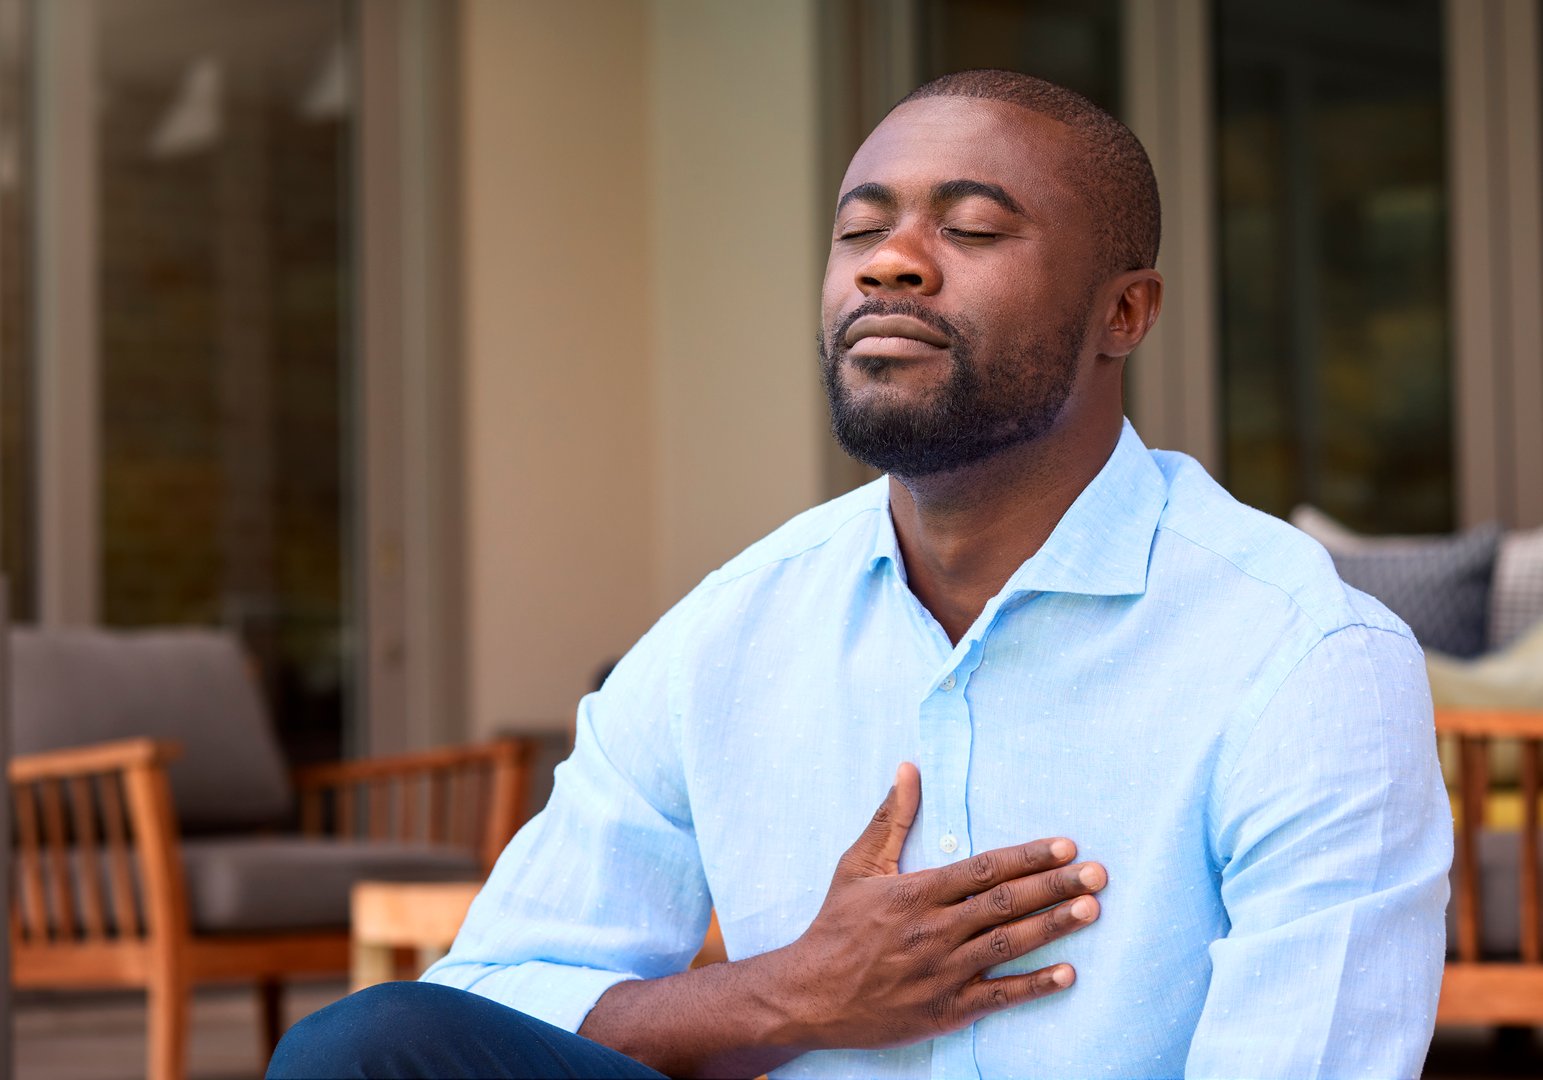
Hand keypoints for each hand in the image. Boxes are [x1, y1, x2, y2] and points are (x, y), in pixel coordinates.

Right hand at [763, 762, 1105, 1050]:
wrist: (810, 996)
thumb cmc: (836, 927)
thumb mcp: (857, 867)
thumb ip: (890, 818)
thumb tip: (909, 768)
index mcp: (916, 893)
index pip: (983, 869)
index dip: (1027, 857)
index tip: (1064, 845)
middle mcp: (934, 930)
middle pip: (1005, 903)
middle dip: (1055, 886)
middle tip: (1098, 873)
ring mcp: (942, 972)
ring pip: (1008, 944)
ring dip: (1053, 927)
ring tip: (1091, 909)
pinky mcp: (946, 1008)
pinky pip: (999, 995)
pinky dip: (1034, 985)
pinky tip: (1067, 973)